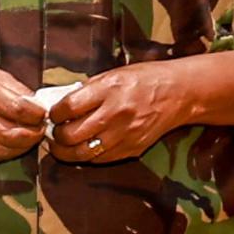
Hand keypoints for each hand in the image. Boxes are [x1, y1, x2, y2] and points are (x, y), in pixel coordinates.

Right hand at [0, 60, 46, 161]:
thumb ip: (13, 87)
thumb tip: (36, 104)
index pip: (18, 108)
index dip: (37, 114)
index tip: (44, 112)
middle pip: (11, 135)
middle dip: (33, 134)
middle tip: (40, 128)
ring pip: (3, 150)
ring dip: (22, 147)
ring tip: (29, 137)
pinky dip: (6, 152)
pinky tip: (12, 143)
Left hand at [43, 64, 199, 165]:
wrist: (179, 93)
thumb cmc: (144, 80)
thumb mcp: (113, 75)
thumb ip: (87, 91)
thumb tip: (60, 105)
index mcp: (109, 89)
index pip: (68, 108)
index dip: (55, 114)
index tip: (53, 114)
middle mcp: (116, 113)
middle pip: (71, 135)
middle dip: (56, 136)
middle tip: (54, 132)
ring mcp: (124, 134)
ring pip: (82, 153)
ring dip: (65, 152)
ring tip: (61, 145)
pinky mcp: (131, 149)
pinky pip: (99, 159)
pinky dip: (86, 156)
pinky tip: (83, 147)